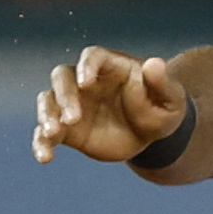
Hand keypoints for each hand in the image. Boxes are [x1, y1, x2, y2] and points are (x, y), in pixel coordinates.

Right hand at [33, 46, 185, 164]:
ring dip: (46, 115)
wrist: (151, 135)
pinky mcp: (66, 128)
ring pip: (48, 101)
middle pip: (63, 77)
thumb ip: (162, 82)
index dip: (86, 66)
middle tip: (73, 118)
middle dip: (64, 95)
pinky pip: (46, 132)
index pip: (92, 56)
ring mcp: (72, 103)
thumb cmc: (161, 108)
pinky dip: (42, 143)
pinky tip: (44, 157)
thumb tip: (155, 63)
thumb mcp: (171, 98)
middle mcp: (84, 81)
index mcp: (110, 66)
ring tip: (52, 133)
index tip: (85, 82)